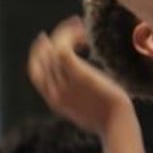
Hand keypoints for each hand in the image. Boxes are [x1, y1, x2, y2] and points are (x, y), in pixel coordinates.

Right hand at [28, 16, 131, 133]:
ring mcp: (64, 84)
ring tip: (79, 27)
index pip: (35, 74)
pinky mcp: (78, 75)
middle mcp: (54, 92)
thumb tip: (82, 86)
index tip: (46, 42)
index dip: (38, 55)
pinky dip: (69, 36)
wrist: (117, 125)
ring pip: (52, 50)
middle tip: (63, 28)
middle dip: (48, 42)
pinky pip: (63, 49)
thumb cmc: (108, 118)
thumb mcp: (85, 110)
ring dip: (64, 34)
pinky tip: (82, 32)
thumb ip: (77, 97)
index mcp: (54, 101)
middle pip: (41, 59)